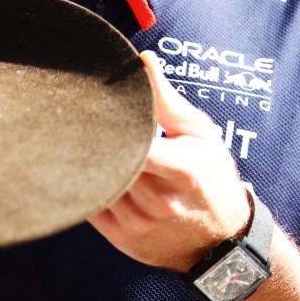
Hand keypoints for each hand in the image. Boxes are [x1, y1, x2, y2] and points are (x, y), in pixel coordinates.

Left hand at [89, 51, 253, 272]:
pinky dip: (87, 184)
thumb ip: (166, 99)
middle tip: (79, 115)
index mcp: (184, 169)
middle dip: (96, 139)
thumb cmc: (211, 176)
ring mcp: (139, 224)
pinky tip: (90, 167)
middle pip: (111, 161)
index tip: (93, 104)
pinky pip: (90, 204)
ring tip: (85, 139)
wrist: (220, 241)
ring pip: (97, 182)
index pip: (137, 144)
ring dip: (89, 161)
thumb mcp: (198, 133)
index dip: (111, 124)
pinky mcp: (122, 238)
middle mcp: (159, 201)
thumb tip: (143, 59)